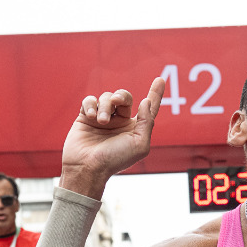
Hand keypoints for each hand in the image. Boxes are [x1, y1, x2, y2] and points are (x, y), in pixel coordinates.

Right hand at [60, 75, 166, 198]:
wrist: (87, 167)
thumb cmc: (115, 160)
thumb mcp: (140, 145)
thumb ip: (147, 122)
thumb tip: (146, 101)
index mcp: (134, 128)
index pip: (148, 108)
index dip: (155, 94)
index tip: (160, 80)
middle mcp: (119, 121)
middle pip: (124, 96)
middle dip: (122, 96)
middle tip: (118, 102)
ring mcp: (102, 118)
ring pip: (107, 97)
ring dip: (106, 106)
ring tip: (101, 121)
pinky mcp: (86, 117)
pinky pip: (90, 100)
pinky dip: (91, 104)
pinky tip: (91, 116)